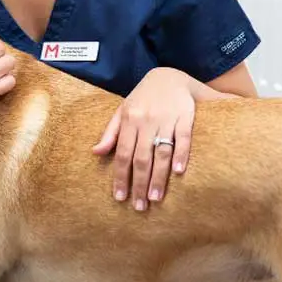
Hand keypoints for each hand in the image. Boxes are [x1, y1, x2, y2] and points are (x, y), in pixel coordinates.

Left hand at [92, 67, 194, 210]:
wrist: (169, 76)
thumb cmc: (143, 98)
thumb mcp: (122, 111)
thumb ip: (110, 133)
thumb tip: (95, 153)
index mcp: (129, 120)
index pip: (123, 154)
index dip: (121, 177)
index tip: (120, 197)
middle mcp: (146, 120)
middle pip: (141, 158)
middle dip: (139, 184)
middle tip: (140, 206)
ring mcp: (166, 118)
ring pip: (161, 152)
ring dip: (159, 177)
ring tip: (156, 198)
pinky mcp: (185, 115)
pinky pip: (183, 137)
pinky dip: (181, 154)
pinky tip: (179, 172)